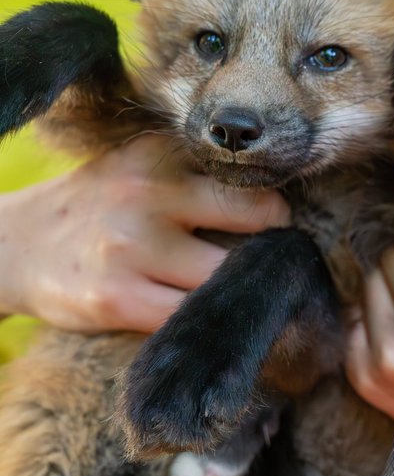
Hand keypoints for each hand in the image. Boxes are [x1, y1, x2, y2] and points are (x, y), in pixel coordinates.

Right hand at [0, 134, 289, 332]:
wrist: (15, 247)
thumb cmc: (102, 207)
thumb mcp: (143, 167)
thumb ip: (201, 174)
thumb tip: (285, 205)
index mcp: (160, 153)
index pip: (249, 175)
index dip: (277, 205)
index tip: (281, 226)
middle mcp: (146, 191)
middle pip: (255, 215)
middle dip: (276, 242)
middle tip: (276, 260)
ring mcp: (129, 247)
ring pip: (226, 273)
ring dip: (244, 288)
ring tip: (244, 291)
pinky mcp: (115, 299)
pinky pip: (190, 316)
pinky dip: (209, 322)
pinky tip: (211, 318)